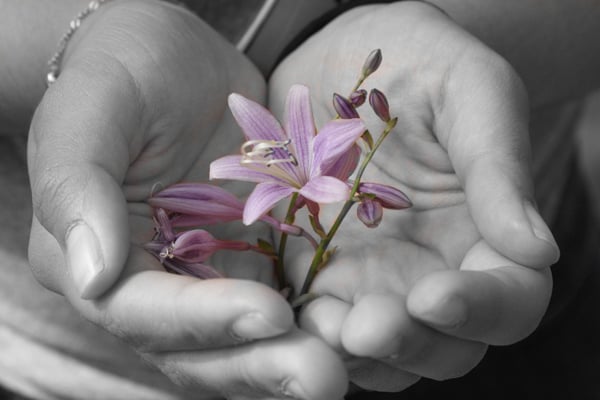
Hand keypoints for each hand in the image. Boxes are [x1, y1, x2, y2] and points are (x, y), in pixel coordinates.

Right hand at [27, 1, 345, 397]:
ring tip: (343, 369)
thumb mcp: (92, 107)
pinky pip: (276, 306)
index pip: (138, 311)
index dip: (201, 319)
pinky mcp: (248, 258)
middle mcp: (146, 281)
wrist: (175, 56)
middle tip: (322, 376)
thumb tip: (90, 275)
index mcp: (92, 256)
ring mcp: (202, 275)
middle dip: (256, 364)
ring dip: (288, 359)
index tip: (268, 313)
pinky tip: (351, 332)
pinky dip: (308, 326)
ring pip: (237, 342)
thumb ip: (75, 184)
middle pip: (193, 347)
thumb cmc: (125, 67)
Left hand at [269, 1, 557, 391]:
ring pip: (380, 350)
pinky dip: (305, 333)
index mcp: (489, 234)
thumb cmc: (421, 63)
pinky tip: (280, 319)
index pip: (510, 299)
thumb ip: (499, 169)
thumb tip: (538, 249)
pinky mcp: (319, 271)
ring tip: (322, 330)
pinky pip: (318, 323)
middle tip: (366, 327)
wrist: (341, 56)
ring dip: (352, 353)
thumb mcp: (470, 93)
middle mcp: (436, 269)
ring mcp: (375, 277)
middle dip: (408, 345)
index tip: (433, 296)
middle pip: (445, 345)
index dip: (481, 309)